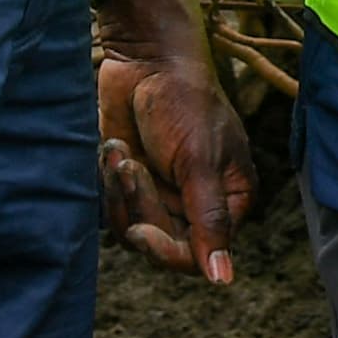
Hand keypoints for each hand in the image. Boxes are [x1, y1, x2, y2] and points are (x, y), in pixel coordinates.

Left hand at [95, 0, 256, 283]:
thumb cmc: (184, 101)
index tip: (140, 230)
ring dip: (119, 192)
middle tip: (128, 165)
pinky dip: (107, 183)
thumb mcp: (199, 161)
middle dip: (138, 207)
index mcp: (230, 198)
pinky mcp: (131, 180)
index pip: (198, 255)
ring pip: (131, 227)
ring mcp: (162, 192)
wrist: (144, 56)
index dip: (166, 250)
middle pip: (161, 243)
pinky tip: (110, 146)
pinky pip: (113, 207)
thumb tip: (224, 280)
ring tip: (118, 151)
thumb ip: (210, 221)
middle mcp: (198, 202)